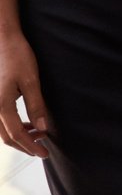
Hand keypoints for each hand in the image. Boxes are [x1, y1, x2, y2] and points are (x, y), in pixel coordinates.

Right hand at [0, 32, 48, 157]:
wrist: (2, 40)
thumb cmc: (17, 57)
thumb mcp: (31, 80)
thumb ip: (36, 105)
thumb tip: (43, 128)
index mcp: (0, 105)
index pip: (16, 135)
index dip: (31, 146)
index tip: (44, 154)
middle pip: (6, 137)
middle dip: (25, 145)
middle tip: (43, 148)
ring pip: (1, 131)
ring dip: (19, 136)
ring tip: (39, 135)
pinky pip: (0, 121)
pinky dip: (13, 127)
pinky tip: (28, 124)